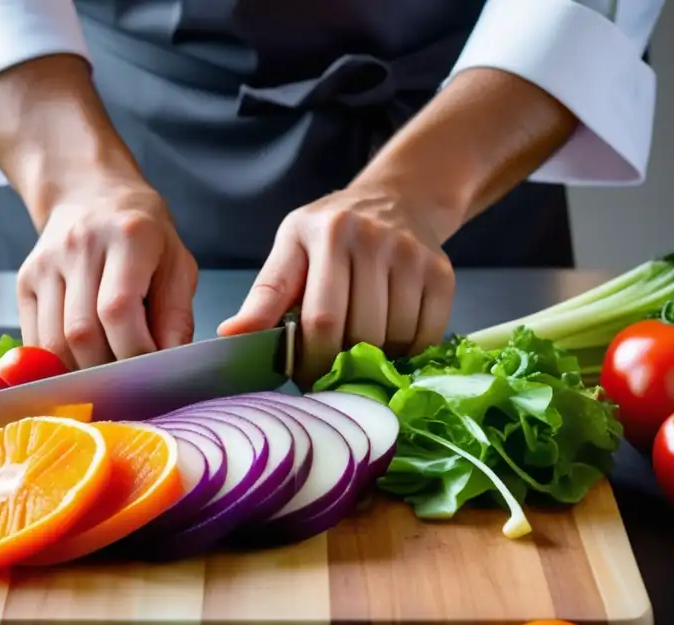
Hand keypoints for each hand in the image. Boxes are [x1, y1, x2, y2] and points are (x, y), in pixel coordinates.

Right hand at [17, 177, 198, 369]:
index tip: (152, 371)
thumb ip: (176, 315)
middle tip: (130, 381)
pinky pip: (35, 339)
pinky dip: (58, 363)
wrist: (93, 195)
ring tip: (107, 374)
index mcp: (128, 235)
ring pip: (53, 342)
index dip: (135, 352)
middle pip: (82, 332)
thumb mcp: (177, 265)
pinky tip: (81, 363)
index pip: (118, 310)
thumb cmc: (145, 237)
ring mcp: (46, 263)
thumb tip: (172, 365)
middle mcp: (80, 245)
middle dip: (109, 369)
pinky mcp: (25, 280)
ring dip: (82, 372)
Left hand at [218, 184, 455, 384]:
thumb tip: (230, 335)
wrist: (397, 198)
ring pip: (395, 339)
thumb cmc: (331, 230)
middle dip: (342, 365)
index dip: (312, 361)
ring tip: (358, 357)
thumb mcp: (290, 249)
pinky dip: (407, 355)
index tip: (304, 378)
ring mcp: (414, 257)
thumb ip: (264, 295)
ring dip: (376, 362)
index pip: (321, 319)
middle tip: (331, 373)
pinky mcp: (443, 274)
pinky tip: (389, 347)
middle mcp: (375, 240)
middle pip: (361, 334)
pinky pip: (427, 336)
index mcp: (328, 235)